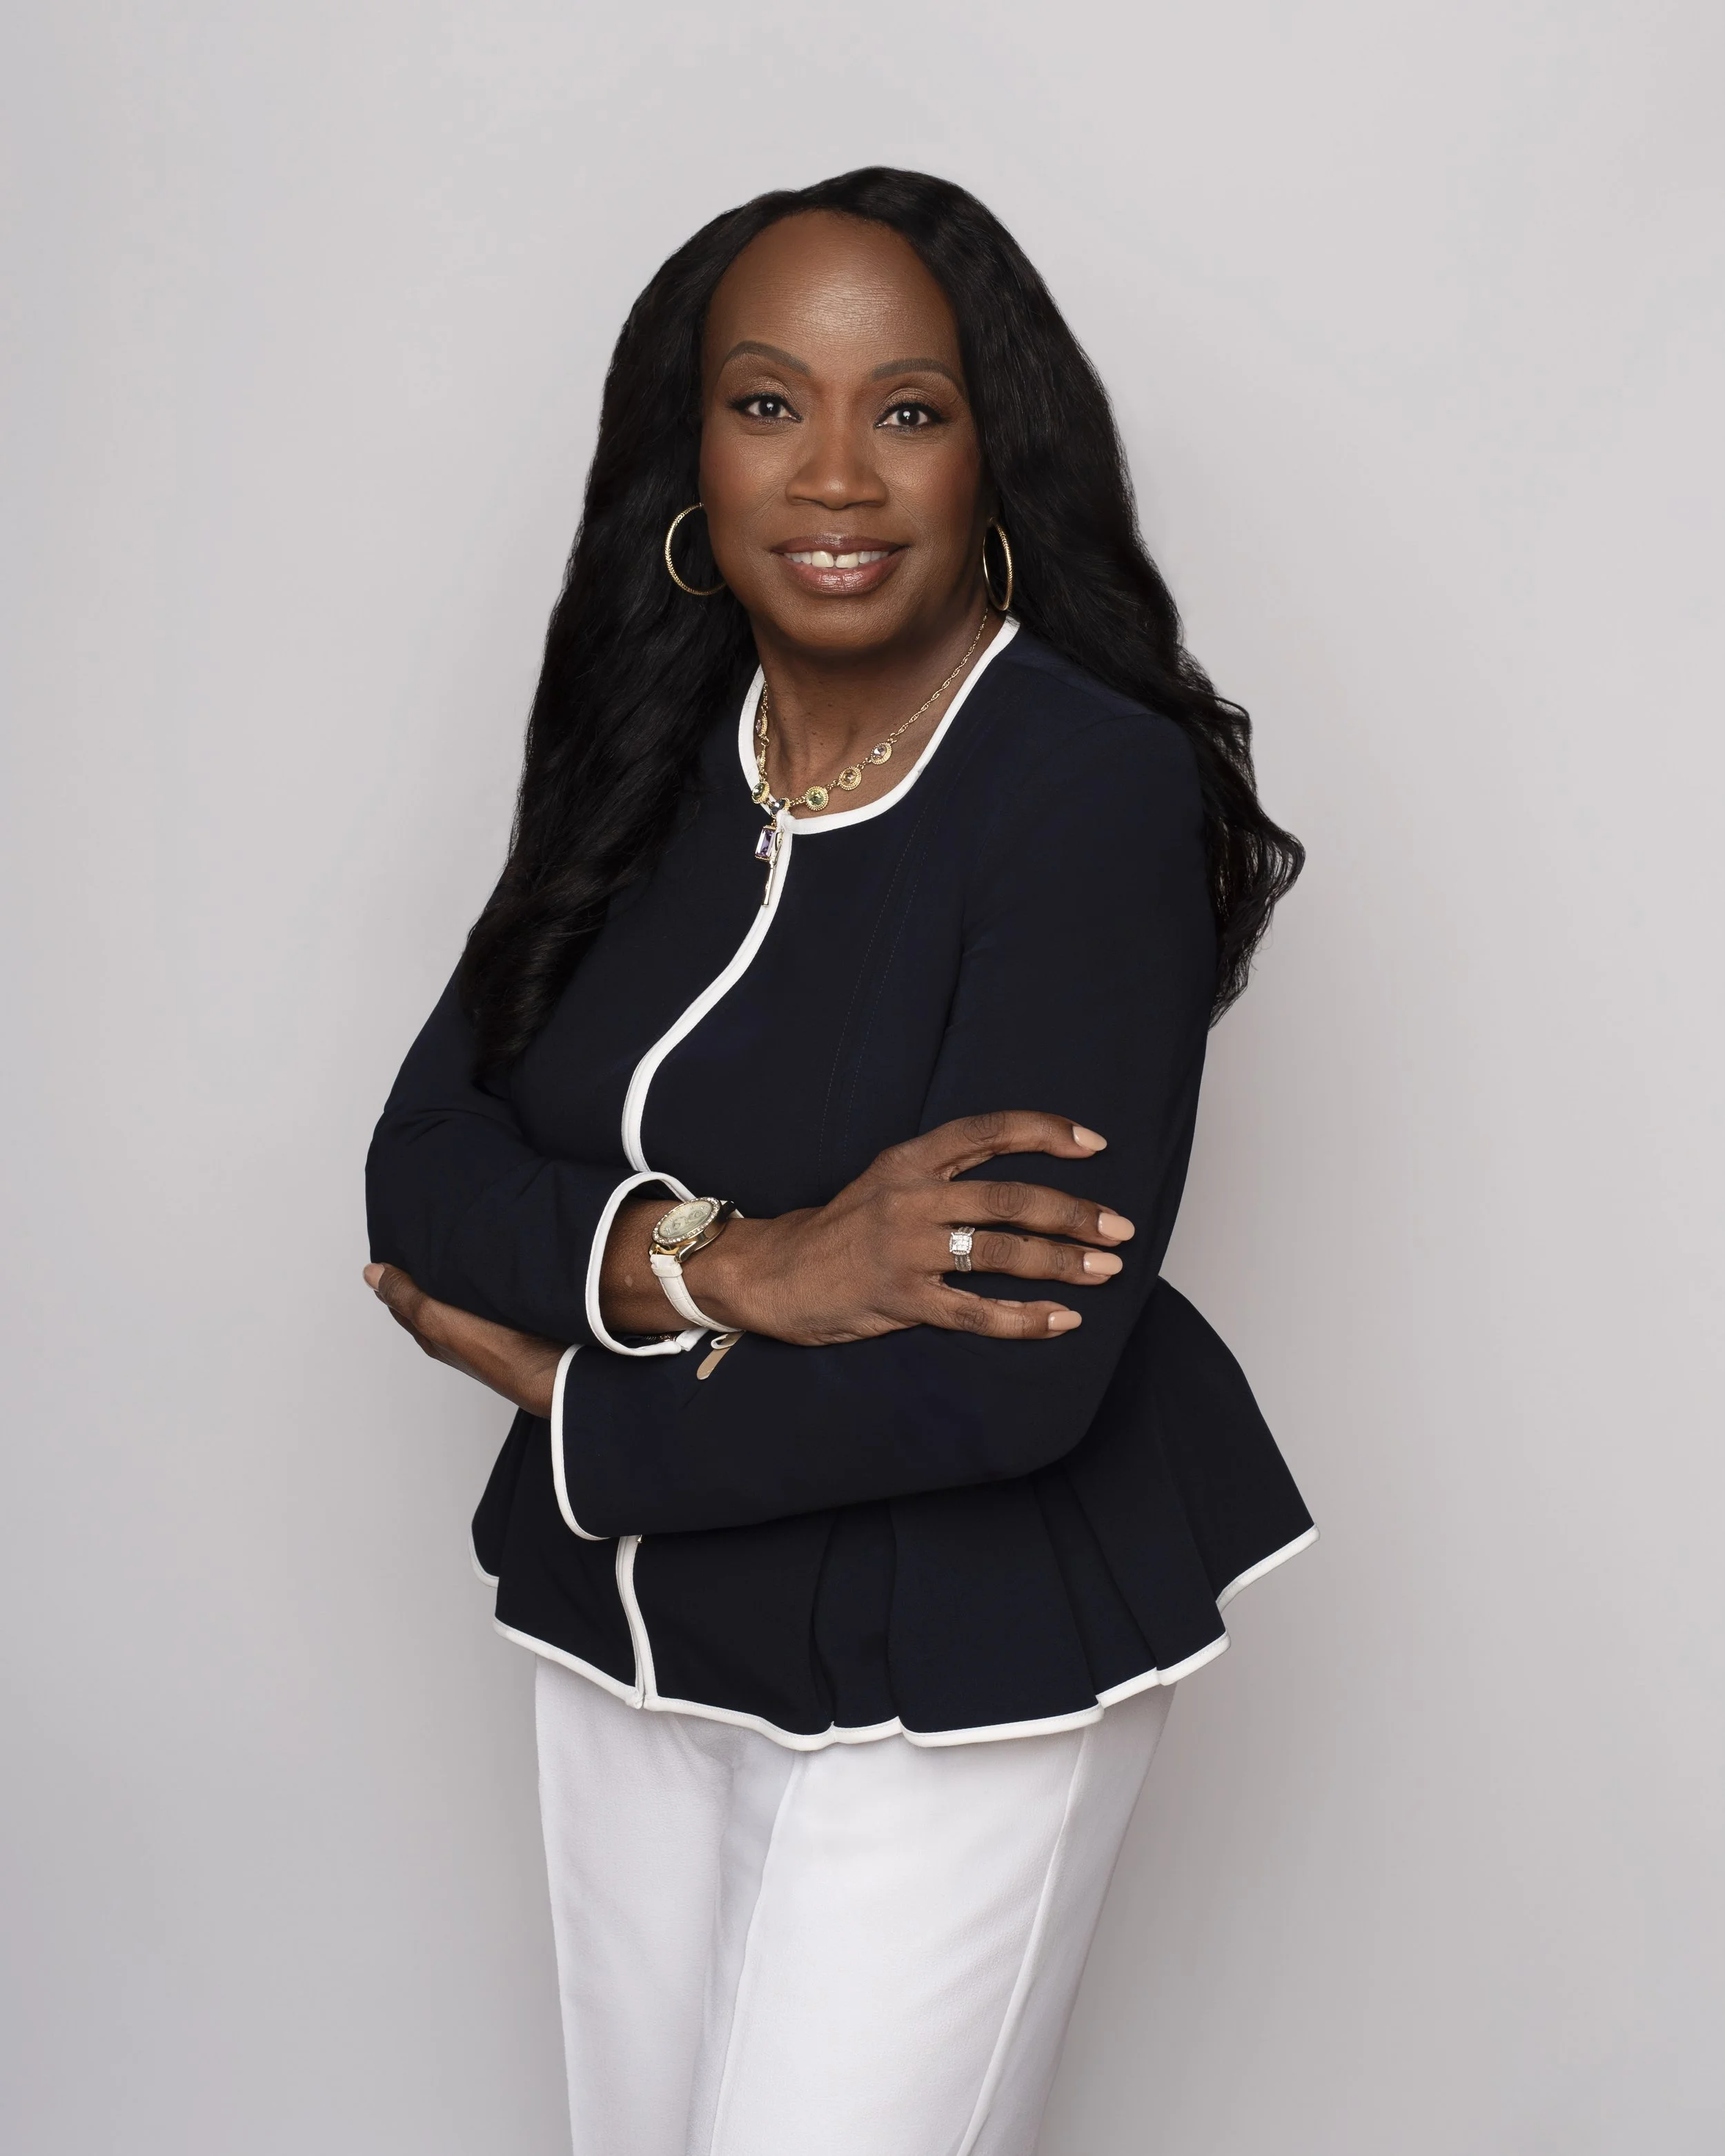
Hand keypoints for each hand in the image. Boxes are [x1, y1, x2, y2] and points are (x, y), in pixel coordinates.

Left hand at [363, 1263, 563, 1416]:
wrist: (552, 1371)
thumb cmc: (495, 1349)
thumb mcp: (437, 1318)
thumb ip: (406, 1295)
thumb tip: (369, 1273)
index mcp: (430, 1332)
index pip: (401, 1300)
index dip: (394, 1275)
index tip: (393, 1245)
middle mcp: (454, 1332)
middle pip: (428, 1298)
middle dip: (421, 1270)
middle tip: (420, 1237)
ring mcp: (483, 1328)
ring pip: (458, 1295)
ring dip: (454, 1272)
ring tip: (454, 1244)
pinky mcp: (511, 1320)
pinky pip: (486, 1294)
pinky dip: (479, 1278)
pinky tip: (488, 1267)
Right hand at [609, 1111, 1133, 1346]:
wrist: (771, 1275)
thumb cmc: (839, 1231)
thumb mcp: (885, 1181)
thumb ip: (943, 1175)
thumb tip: (1020, 1185)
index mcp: (908, 1160)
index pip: (987, 1132)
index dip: (1045, 1132)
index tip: (1095, 1144)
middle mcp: (909, 1197)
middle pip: (1008, 1197)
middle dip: (1073, 1212)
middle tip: (1120, 1228)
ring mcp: (904, 1249)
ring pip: (999, 1252)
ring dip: (1061, 1262)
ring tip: (1107, 1271)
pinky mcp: (899, 1299)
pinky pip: (974, 1311)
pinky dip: (1024, 1319)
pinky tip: (1062, 1321)